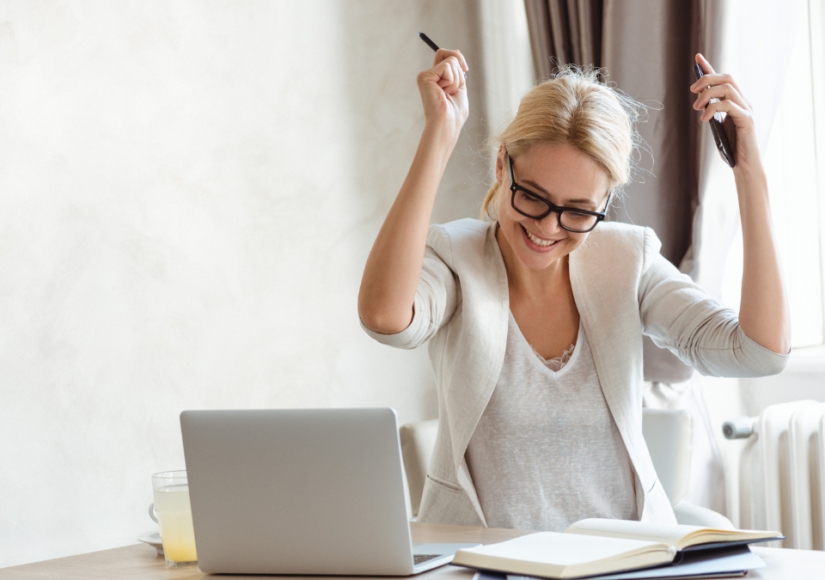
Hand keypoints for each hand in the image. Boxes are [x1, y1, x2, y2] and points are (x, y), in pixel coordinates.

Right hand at [416, 48, 468, 138]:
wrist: (447, 125)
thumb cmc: (454, 113)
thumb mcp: (460, 86)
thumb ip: (457, 70)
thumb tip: (456, 52)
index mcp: (436, 78)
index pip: (447, 55)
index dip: (458, 58)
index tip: (466, 69)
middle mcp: (429, 75)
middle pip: (450, 55)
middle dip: (459, 72)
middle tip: (452, 90)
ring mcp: (425, 75)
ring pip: (451, 61)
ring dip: (456, 80)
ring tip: (447, 94)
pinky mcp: (424, 77)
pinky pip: (447, 67)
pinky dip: (451, 81)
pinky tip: (443, 93)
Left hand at [690, 53, 760, 170]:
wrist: (744, 165)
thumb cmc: (730, 147)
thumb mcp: (717, 125)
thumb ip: (712, 111)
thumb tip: (699, 99)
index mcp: (736, 101)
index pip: (723, 78)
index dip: (710, 67)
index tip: (697, 58)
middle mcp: (744, 101)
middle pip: (727, 78)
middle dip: (707, 79)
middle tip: (692, 91)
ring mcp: (747, 109)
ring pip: (728, 88)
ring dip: (708, 95)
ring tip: (697, 108)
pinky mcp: (747, 120)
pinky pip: (730, 105)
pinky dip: (714, 108)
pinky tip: (704, 119)